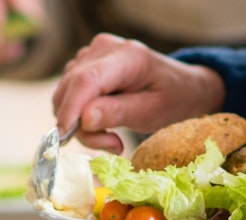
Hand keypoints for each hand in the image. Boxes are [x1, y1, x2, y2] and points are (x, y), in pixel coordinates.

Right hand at [52, 33, 225, 153]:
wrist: (181, 86)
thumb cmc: (171, 99)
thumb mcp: (152, 112)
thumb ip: (118, 113)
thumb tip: (84, 119)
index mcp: (127, 56)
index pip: (86, 80)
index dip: (71, 110)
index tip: (64, 137)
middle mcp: (103, 49)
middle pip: (71, 89)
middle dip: (80, 126)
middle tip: (112, 145)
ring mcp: (91, 55)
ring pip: (65, 95)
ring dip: (81, 125)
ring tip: (111, 138)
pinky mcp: (84, 66)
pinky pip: (69, 96)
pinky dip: (79, 118)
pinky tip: (103, 125)